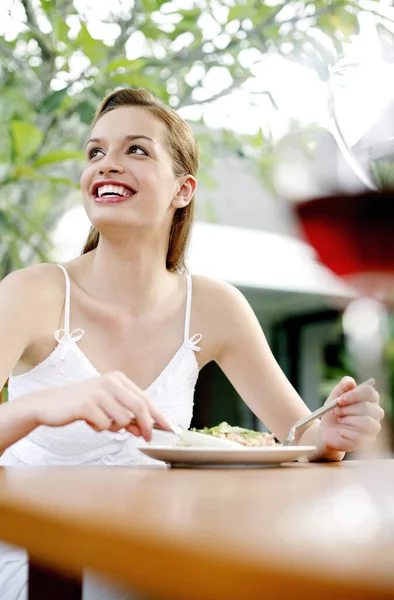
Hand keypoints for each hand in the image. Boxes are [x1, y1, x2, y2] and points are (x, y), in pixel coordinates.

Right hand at [30, 371, 170, 441]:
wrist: (49, 405)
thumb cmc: (81, 406)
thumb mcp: (107, 407)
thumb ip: (127, 416)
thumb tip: (146, 429)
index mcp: (117, 379)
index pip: (144, 399)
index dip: (158, 415)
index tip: (169, 428)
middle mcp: (110, 382)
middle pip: (139, 407)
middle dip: (146, 425)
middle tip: (146, 438)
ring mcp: (98, 392)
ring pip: (122, 419)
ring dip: (113, 427)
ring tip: (99, 421)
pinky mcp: (86, 404)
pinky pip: (104, 425)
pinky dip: (99, 428)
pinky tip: (88, 421)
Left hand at [319, 376, 383, 451]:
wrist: (327, 432)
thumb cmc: (334, 412)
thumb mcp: (334, 397)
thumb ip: (342, 387)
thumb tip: (350, 382)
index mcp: (370, 398)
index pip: (370, 392)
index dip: (354, 395)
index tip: (340, 399)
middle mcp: (376, 412)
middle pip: (367, 407)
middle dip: (347, 409)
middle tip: (335, 411)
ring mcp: (374, 427)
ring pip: (366, 422)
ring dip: (348, 420)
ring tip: (339, 420)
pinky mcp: (368, 441)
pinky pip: (360, 436)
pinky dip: (346, 433)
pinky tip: (341, 432)